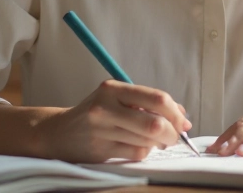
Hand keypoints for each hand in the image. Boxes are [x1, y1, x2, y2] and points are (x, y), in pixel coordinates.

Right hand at [35, 79, 190, 162]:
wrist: (59, 132)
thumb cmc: (96, 113)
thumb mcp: (118, 98)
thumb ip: (148, 103)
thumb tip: (182, 115)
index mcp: (113, 88)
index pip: (156, 99)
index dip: (176, 112)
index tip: (183, 122)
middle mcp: (106, 107)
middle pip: (154, 123)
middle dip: (171, 133)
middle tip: (173, 137)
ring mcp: (102, 130)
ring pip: (147, 140)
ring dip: (157, 143)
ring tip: (153, 140)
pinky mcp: (100, 150)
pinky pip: (136, 153)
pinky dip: (144, 151)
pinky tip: (136, 146)